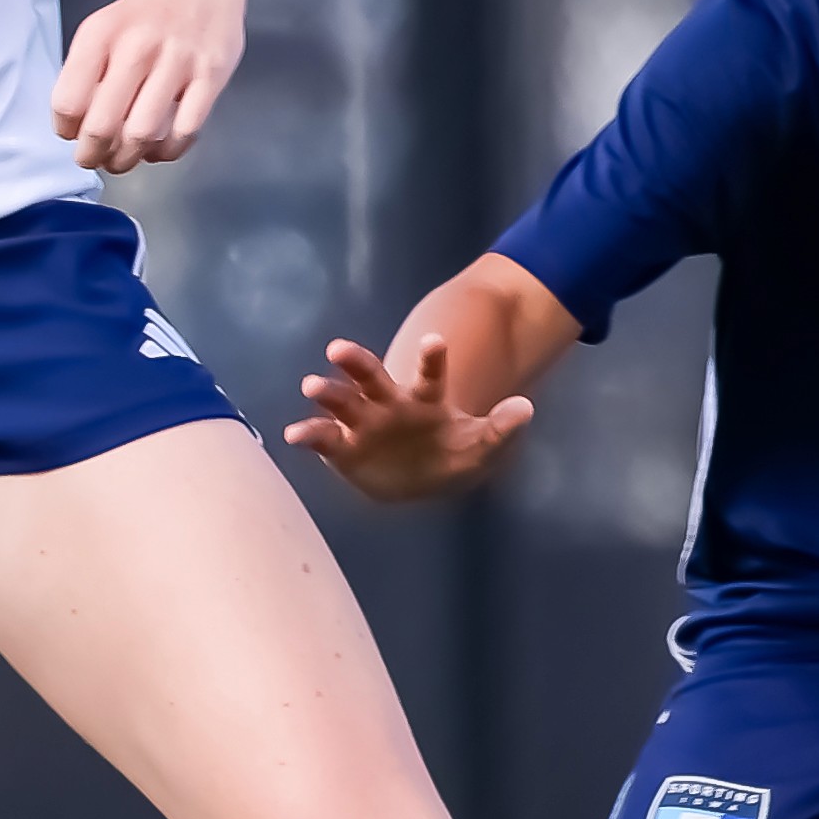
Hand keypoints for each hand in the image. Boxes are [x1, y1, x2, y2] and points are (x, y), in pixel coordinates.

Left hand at [51, 0, 246, 175]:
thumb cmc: (144, 11)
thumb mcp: (102, 28)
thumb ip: (87, 73)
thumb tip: (77, 128)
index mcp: (100, 35)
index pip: (68, 101)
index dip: (65, 129)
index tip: (71, 135)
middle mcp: (137, 47)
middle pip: (103, 125)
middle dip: (92, 154)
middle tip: (92, 159)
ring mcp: (178, 61)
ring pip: (143, 134)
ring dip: (127, 158)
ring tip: (123, 160)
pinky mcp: (211, 75)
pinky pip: (185, 130)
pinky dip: (167, 151)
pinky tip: (158, 149)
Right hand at [282, 330, 532, 504]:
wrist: (422, 479)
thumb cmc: (450, 453)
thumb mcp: (481, 446)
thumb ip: (501, 429)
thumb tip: (525, 408)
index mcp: (424, 398)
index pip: (429, 374)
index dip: (431, 357)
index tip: (433, 339)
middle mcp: (389, 403)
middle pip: (371, 377)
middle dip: (356, 362)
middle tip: (337, 349)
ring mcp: (364, 423)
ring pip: (342, 401)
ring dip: (327, 392)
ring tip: (312, 385)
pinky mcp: (344, 448)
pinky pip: (323, 438)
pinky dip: (308, 434)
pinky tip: (293, 434)